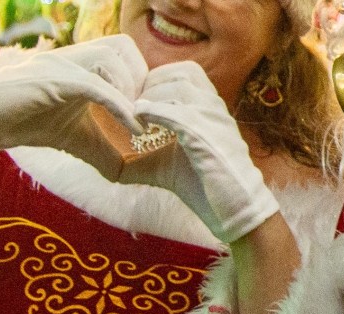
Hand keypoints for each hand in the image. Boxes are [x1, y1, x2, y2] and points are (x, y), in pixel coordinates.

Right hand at [0, 39, 146, 174]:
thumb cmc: (25, 123)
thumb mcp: (74, 138)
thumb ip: (101, 148)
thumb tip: (126, 173)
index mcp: (80, 64)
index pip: (124, 50)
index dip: (141, 76)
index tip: (148, 110)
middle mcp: (72, 58)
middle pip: (122, 46)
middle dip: (140, 79)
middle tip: (144, 113)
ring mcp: (59, 65)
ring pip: (110, 59)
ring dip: (130, 90)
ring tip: (137, 122)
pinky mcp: (49, 79)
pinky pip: (93, 85)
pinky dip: (119, 106)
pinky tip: (134, 130)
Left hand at [122, 62, 278, 242]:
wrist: (235, 211)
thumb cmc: (204, 187)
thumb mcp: (165, 167)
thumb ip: (141, 159)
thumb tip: (108, 167)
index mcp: (208, 108)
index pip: (182, 71)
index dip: (154, 79)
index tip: (133, 98)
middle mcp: (215, 108)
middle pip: (181, 72)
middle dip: (150, 84)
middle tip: (128, 104)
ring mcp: (215, 121)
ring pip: (179, 88)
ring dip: (150, 97)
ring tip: (133, 115)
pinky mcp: (209, 138)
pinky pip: (180, 114)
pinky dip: (156, 113)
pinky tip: (139, 120)